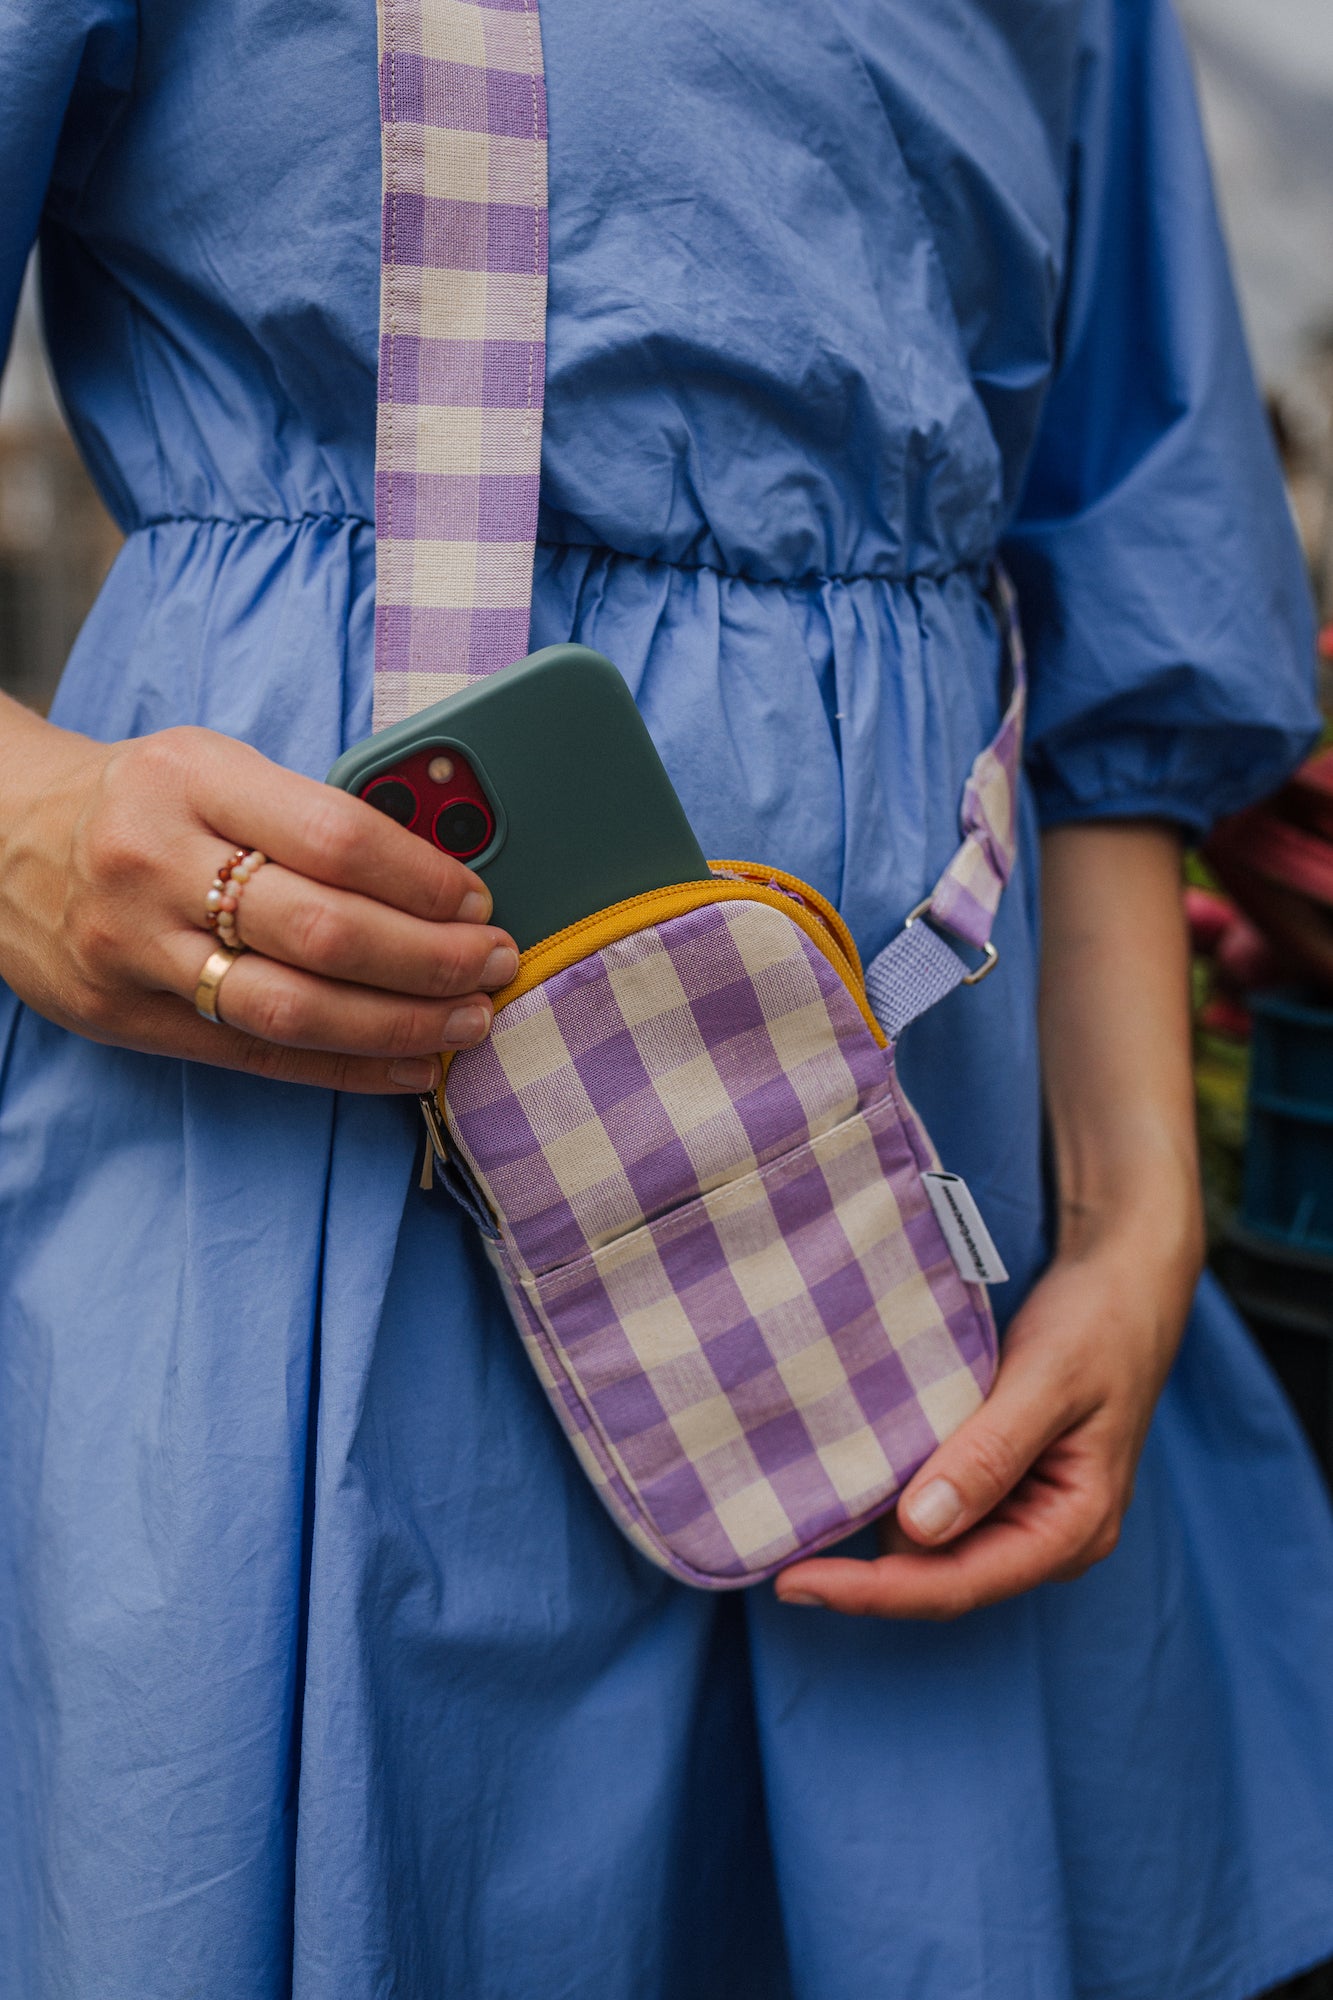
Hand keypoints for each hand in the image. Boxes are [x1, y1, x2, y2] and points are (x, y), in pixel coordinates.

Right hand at [0, 701, 518, 1091]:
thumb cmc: (138, 798)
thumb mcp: (214, 766)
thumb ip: (309, 813)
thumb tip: (441, 875)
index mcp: (192, 780)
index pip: (336, 837)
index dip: (423, 880)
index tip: (478, 899)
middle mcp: (157, 863)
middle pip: (324, 932)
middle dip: (431, 959)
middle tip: (496, 963)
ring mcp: (135, 949)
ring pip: (292, 1008)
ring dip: (401, 1024)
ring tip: (470, 1020)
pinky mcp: (124, 1018)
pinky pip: (254, 1056)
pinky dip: (346, 1069)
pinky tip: (411, 1068)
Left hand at [774, 1204, 1200, 1618]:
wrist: (1122, 1282)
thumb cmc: (1097, 1325)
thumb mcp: (1046, 1382)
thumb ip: (989, 1455)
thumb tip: (918, 1529)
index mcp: (1074, 1529)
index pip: (960, 1584)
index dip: (875, 1593)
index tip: (799, 1582)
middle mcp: (1050, 1538)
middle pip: (943, 1580)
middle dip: (868, 1576)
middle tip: (782, 1559)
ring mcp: (1026, 1513)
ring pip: (936, 1551)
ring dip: (879, 1536)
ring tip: (809, 1513)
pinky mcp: (1003, 1484)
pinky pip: (939, 1510)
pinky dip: (897, 1498)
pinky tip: (853, 1476)